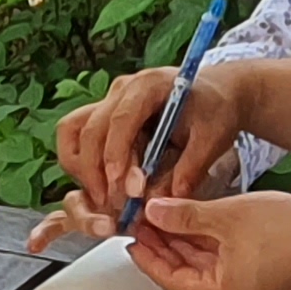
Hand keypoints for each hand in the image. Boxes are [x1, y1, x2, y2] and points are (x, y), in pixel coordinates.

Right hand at [54, 59, 255, 223]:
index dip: (117, 155)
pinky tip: (103, 186)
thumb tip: (166, 199)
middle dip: (97, 171)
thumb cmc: (216, 110)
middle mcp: (122, 90)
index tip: (124, 187)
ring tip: (105, 198)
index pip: (121, 119)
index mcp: (149, 85)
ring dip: (83, 168)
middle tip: (115, 204)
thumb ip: (191, 168)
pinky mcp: (105, 116)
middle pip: (90, 129)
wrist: (217, 93)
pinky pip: (78, 139)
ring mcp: (109, 102)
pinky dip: (82, 165)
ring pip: (74, 133)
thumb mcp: (213, 138)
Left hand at [126, 191, 290, 289]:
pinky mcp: (256, 279)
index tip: (132, 235)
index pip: (170, 278)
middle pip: (184, 273)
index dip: (147, 255)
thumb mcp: (226, 216)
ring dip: (182, 242)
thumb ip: (184, 216)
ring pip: (201, 266)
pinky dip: (204, 243)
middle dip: (162, 245)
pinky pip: (219, 262)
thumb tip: (153, 213)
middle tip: (142, 221)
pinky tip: (190, 222)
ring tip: (160, 217)